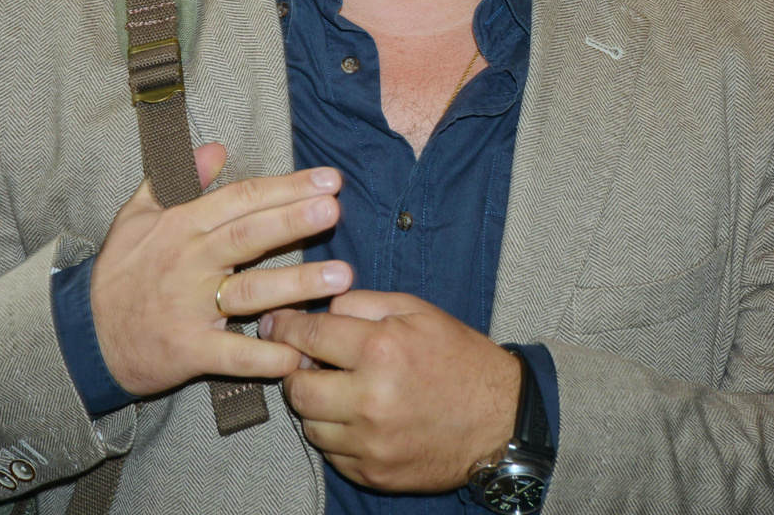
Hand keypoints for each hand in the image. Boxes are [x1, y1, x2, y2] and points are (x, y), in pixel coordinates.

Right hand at [90, 144, 352, 395]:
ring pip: (249, 291)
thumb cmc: (120, 271)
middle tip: (334, 210)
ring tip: (340, 276)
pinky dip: (265, 355)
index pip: (240, 199)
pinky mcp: (189, 351)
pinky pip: (233, 353)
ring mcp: (190, 307)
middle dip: (293, 221)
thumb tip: (216, 147)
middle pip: (249, 236)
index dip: (284, 187)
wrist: (84, 336)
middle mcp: (189, 262)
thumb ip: (177, 178)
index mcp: (181, 224)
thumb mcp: (138, 214)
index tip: (326, 180)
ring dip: (296, 284)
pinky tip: (299, 352)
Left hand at [260, 291, 521, 492]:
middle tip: (305, 361)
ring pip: (310, 424)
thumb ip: (363, 302)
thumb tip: (321, 306)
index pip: (309, 335)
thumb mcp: (416, 310)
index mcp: (380, 349)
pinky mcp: (373, 472)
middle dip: (294, 370)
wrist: (499, 417)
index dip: (284, 326)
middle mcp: (370, 398)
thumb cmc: (457, 355)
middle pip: (298, 386)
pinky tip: (352, 416)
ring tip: (334, 388)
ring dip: (313, 404)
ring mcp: (370, 442)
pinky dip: (332, 433)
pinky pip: (330, 453)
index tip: (274, 321)